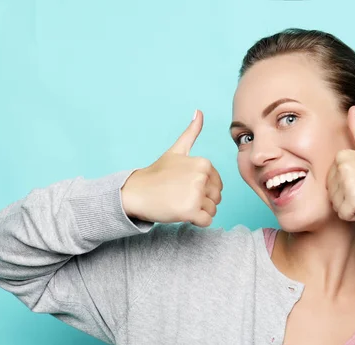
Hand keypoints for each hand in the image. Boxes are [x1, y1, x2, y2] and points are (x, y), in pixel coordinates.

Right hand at [121, 110, 222, 225]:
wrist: (136, 192)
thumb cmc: (157, 174)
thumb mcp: (176, 151)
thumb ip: (191, 133)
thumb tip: (200, 111)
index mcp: (204, 163)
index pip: (218, 184)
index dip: (202, 188)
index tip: (184, 185)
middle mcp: (202, 176)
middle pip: (217, 198)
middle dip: (202, 200)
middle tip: (181, 195)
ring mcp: (196, 193)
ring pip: (212, 210)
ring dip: (199, 211)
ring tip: (180, 203)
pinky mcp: (190, 210)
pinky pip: (206, 221)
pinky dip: (196, 222)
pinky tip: (181, 212)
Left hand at [327, 106, 354, 220]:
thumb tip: (352, 107)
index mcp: (342, 156)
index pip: (332, 180)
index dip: (347, 186)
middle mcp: (342, 167)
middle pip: (333, 193)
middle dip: (347, 197)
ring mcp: (347, 182)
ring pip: (337, 205)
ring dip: (350, 207)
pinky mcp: (352, 199)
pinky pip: (343, 215)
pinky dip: (353, 216)